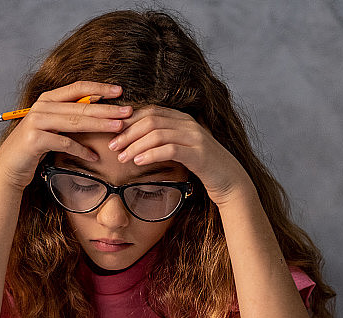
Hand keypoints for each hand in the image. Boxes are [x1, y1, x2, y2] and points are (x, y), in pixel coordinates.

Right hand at [0, 82, 132, 191]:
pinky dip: (81, 151)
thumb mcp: (53, 126)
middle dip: (107, 109)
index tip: (120, 91)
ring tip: (119, 128)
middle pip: (81, 106)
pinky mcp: (34, 140)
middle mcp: (41, 107)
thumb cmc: (36, 146)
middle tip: (128, 112)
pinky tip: (94, 157)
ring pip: (75, 121)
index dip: (99, 88)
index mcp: (48, 99)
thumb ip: (70, 116)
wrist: (10, 165)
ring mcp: (36, 122)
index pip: (77, 88)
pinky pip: (65, 143)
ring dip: (100, 125)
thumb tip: (100, 109)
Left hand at [107, 106, 255, 205]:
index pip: (150, 111)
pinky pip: (170, 149)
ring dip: (135, 145)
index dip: (129, 120)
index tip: (112, 134)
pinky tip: (139, 162)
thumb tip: (135, 142)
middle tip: (112, 147)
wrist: (230, 182)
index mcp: (183, 119)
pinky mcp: (199, 154)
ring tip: (122, 158)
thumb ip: (164, 141)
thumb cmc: (202, 167)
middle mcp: (189, 124)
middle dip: (128, 133)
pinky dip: (151, 154)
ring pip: (157, 133)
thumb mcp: (181, 149)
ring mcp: (195, 137)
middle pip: (151, 120)